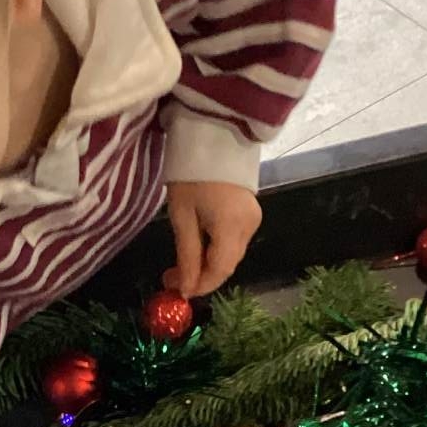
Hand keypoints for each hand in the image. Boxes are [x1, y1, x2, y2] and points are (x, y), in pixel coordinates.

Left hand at [164, 181, 261, 296]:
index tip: (177, 290)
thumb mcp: (182, 216)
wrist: (212, 136)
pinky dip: (216, 248)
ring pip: (231, 254)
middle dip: (201, 276)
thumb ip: (187, 254)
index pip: (220, 270)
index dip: (200, 284)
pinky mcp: (251, 212)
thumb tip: (186, 288)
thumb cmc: (190, 174)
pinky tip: (199, 245)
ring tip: (181, 263)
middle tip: (172, 277)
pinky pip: (235, 240)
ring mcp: (254, 218)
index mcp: (232, 227)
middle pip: (227, 264)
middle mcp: (249, 226)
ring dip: (208, 263)